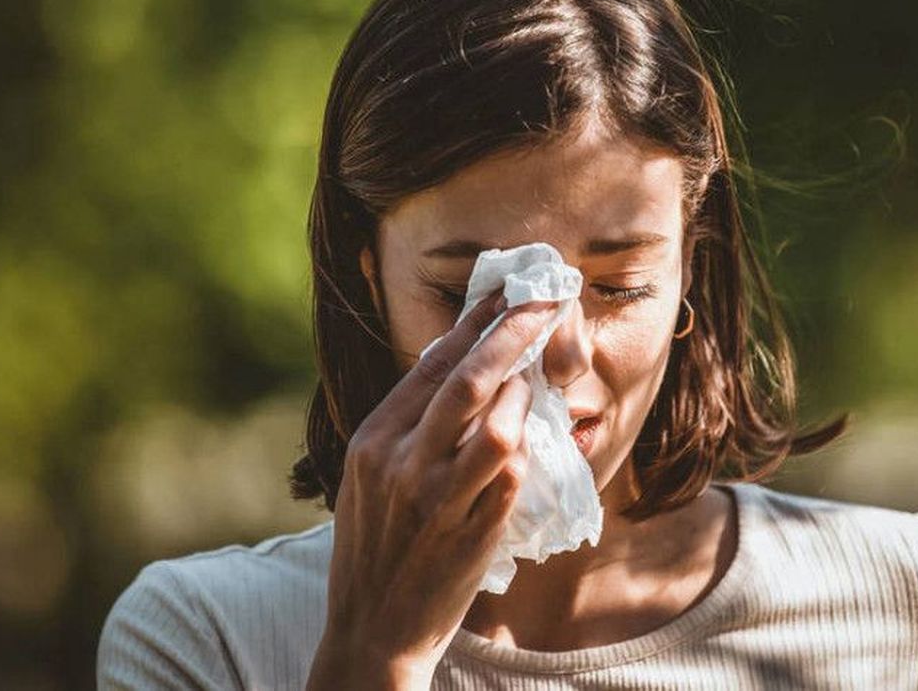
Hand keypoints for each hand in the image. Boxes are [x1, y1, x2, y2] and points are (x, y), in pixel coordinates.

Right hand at [306, 290, 553, 689]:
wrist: (372, 627)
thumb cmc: (376, 544)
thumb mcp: (370, 475)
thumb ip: (408, 424)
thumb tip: (458, 361)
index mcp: (374, 440)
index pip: (431, 363)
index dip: (475, 322)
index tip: (507, 291)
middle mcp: (401, 462)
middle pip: (470, 379)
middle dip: (515, 331)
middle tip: (546, 300)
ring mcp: (438, 498)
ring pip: (498, 424)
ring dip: (526, 394)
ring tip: (537, 379)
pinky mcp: (472, 530)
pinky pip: (512, 474)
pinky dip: (527, 448)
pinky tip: (533, 436)